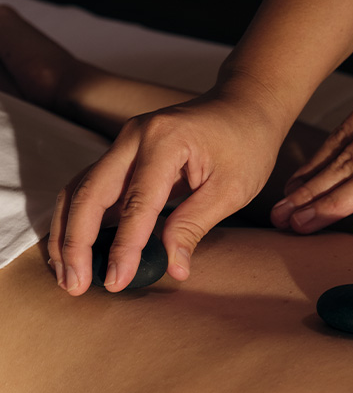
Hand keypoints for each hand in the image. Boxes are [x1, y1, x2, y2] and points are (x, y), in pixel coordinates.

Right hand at [48, 89, 283, 294]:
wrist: (244, 107)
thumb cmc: (245, 146)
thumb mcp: (231, 190)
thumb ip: (194, 225)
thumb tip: (174, 268)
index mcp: (164, 141)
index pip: (136, 204)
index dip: (123, 247)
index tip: (116, 281)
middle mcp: (133, 137)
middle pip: (88, 192)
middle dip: (76, 242)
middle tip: (74, 284)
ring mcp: (123, 143)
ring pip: (80, 189)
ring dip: (69, 233)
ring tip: (67, 274)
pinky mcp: (123, 155)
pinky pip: (92, 187)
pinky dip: (80, 219)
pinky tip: (77, 249)